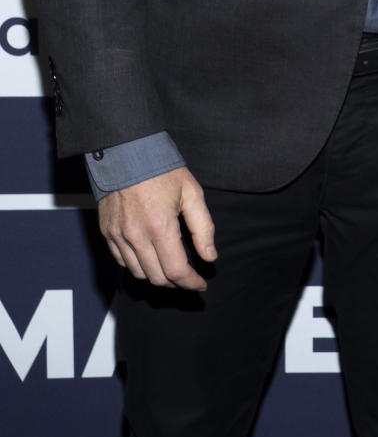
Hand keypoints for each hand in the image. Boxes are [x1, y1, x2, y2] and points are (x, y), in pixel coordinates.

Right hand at [98, 166, 216, 290]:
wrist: (126, 152)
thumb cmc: (162, 169)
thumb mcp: (192, 193)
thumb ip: (203, 228)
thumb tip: (210, 257)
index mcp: (160, 226)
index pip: (176, 271)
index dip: (191, 283)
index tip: (201, 285)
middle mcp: (136, 236)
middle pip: (157, 277)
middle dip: (177, 283)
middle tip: (189, 279)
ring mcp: (118, 236)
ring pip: (139, 273)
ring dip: (157, 277)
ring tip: (172, 270)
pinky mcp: (107, 232)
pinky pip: (123, 261)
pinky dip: (138, 266)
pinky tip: (151, 259)